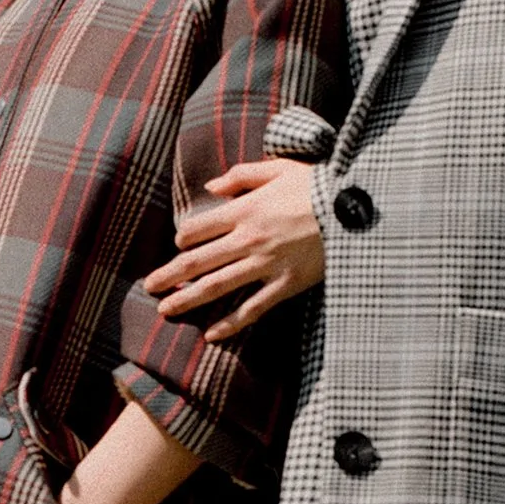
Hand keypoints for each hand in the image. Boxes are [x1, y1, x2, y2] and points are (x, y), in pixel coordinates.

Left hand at [142, 158, 325, 339]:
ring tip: (165, 310)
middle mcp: (248, 238)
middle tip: (149, 286)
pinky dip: (230, 323)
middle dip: (169, 275)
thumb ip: (241, 175)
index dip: (183, 238)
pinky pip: (252, 309)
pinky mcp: (285, 285)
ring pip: (216, 286)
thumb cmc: (319, 185)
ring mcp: (265, 265)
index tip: (179, 246)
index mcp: (244, 209)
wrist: (356, 210)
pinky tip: (212, 335)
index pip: (197, 228)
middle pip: (196, 261)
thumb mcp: (279, 168)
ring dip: (187, 299)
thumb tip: (211, 186)